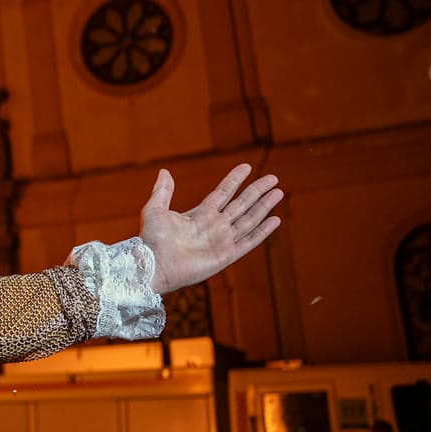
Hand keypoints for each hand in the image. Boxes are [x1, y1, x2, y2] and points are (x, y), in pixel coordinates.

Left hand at [142, 163, 283, 295]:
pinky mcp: (226, 255)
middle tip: (273, 178)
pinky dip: (262, 231)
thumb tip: (165, 171)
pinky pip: (249, 241)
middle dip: (257, 191)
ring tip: (278, 192)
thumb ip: (162, 191)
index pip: (223, 193)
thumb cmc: (152, 239)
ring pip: (249, 219)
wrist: (153, 264)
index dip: (234, 180)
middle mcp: (214, 226)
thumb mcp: (155, 209)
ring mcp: (222, 240)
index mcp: (199, 214)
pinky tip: (275, 220)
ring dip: (264, 206)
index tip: (246, 167)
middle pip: (241, 204)